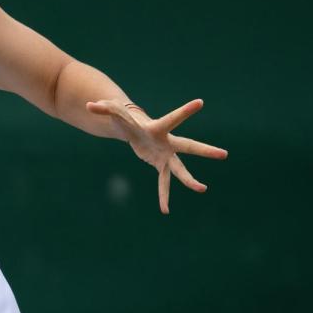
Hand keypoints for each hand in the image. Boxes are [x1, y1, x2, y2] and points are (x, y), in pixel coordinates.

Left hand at [86, 98, 227, 213]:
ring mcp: (166, 155)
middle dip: (205, 151)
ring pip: (180, 169)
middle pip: (188, 146)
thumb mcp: (114, 112)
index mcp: (158, 127)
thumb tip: (88, 105)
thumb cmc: (125, 118)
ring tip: (202, 189)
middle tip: (224, 154)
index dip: (185, 111)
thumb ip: (103, 109)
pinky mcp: (160, 165)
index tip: (201, 102)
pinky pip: (163, 183)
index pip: (172, 118)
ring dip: (189, 180)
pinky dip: (163, 196)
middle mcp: (168, 142)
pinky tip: (165, 210)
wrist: (133, 129)